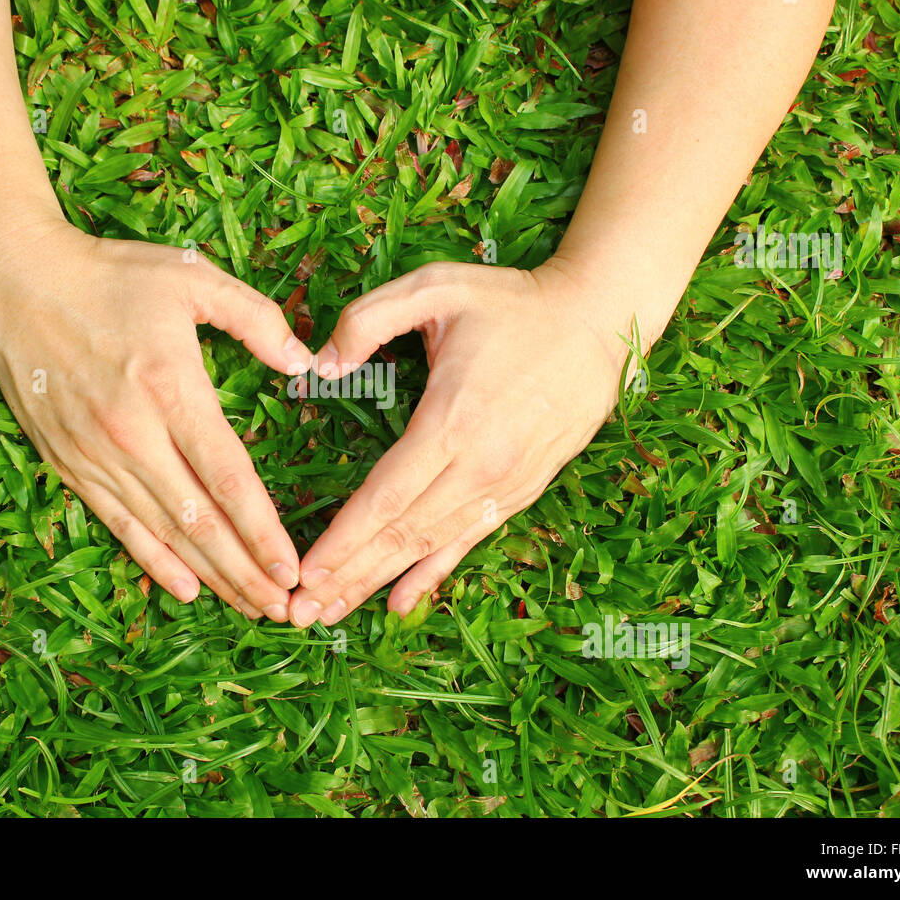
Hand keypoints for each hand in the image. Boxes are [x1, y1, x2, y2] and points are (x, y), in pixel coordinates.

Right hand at [0, 222, 313, 621]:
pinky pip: (117, 524)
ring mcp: (95, 455)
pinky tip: (186, 589)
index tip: (293, 567)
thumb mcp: (191, 276)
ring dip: (210, 576)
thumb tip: (304, 362)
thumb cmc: (111, 275)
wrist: (15, 279)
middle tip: (285, 609)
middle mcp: (132, 434)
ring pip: (163, 533)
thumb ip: (255, 317)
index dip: (263, 530)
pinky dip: (153, 562)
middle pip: (200, 521)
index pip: (228, 478)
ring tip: (250, 606)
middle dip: (246, 570)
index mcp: (170, 388)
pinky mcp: (67, 463)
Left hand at [289, 258, 646, 626]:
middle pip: (402, 533)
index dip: (342, 540)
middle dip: (347, 576)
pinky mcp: (522, 490)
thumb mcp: (435, 285)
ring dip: (378, 582)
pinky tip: (400, 605)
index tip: (303, 573)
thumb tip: (320, 366)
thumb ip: (368, 318)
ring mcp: (505, 484)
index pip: (386, 496)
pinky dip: (432, 575)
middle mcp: (481, 465)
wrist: (598, 321)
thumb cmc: (511, 303)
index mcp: (454, 420)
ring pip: (431, 545)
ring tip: (331, 613)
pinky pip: (469, 540)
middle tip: (300, 614)